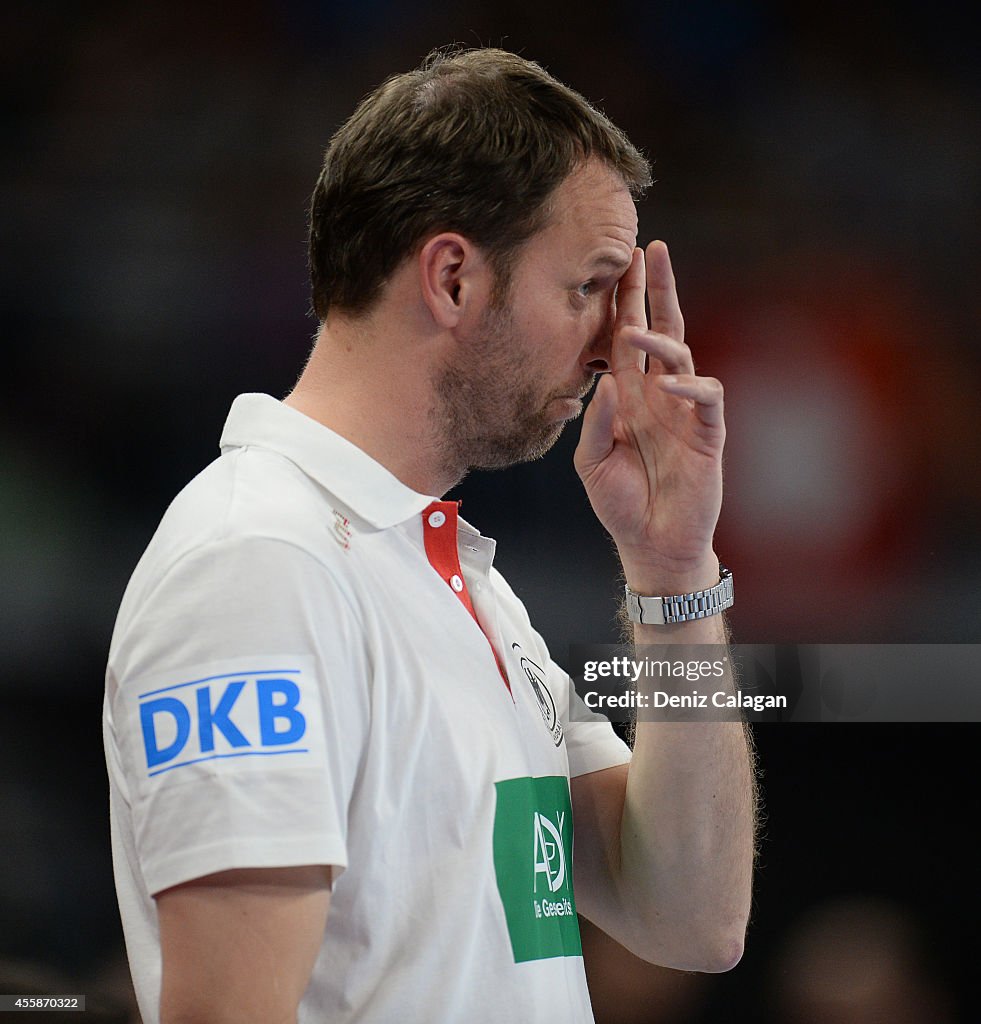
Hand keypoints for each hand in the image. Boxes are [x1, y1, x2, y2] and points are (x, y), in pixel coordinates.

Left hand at [574, 241, 724, 589]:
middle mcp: (657, 395)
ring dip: (663, 336)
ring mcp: (684, 412)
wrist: (651, 544)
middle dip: (655, 291)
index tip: (616, 265)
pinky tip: (670, 384)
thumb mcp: (591, 461)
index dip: (623, 303)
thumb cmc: (620, 503)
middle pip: (661, 330)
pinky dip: (691, 387)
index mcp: (629, 397)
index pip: (625, 339)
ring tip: (635, 325)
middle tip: (651, 249)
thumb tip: (605, 379)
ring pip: (683, 356)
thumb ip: (595, 421)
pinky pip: (706, 398)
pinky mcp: (707, 434)